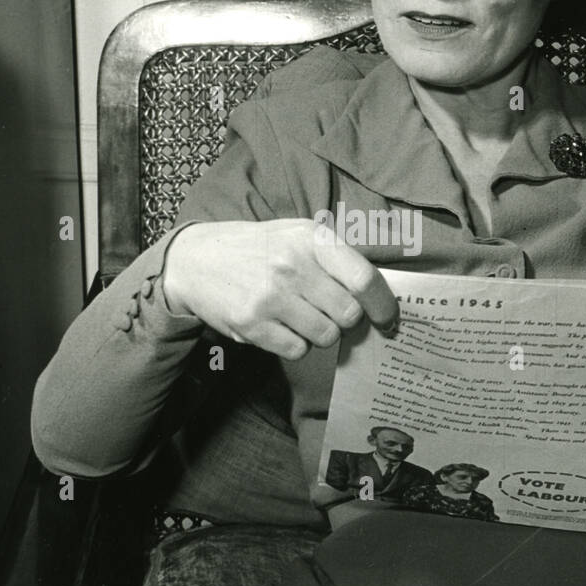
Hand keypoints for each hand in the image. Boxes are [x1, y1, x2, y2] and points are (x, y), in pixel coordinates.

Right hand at [160, 219, 398, 360]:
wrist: (196, 259)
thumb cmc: (260, 249)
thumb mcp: (298, 235)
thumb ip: (338, 258)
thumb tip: (382, 294)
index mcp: (311, 239)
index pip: (364, 279)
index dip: (383, 305)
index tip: (388, 319)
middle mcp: (292, 266)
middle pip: (348, 315)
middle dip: (346, 320)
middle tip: (330, 312)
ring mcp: (270, 296)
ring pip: (326, 336)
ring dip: (320, 332)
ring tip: (300, 315)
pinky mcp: (252, 324)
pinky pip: (297, 350)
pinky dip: (296, 344)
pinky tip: (280, 325)